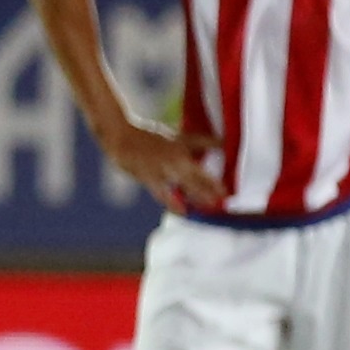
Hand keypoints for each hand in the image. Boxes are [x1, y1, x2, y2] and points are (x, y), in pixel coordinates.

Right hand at [101, 119, 224, 210]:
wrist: (122, 138)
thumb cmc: (149, 138)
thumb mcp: (175, 137)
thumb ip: (199, 143)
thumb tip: (223, 143)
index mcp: (181, 148)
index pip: (203, 165)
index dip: (215, 179)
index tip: (227, 189)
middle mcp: (175, 160)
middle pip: (198, 177)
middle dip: (212, 189)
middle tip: (224, 199)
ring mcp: (163, 170)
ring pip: (185, 185)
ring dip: (198, 196)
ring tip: (210, 206)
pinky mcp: (150, 178)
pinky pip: (164, 194)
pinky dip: (174, 203)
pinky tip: (182, 211)